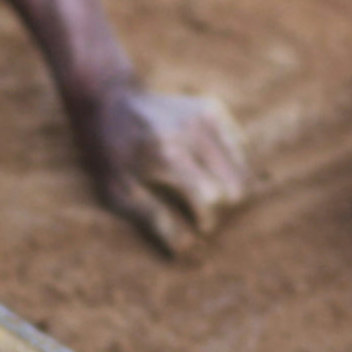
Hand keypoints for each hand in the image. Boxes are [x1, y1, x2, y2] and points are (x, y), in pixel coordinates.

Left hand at [72, 83, 251, 256]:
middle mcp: (190, 132)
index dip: (207, 220)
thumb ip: (153, 219)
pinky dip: (231, 164)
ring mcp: (204, 117)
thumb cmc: (109, 156)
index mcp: (167, 154)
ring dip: (230, 187)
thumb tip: (186, 248)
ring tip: (207, 191)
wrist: (107, 102)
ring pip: (243, 169)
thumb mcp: (117, 192)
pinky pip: (241, 148)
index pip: (210, 200)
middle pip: (234, 187)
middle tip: (202, 209)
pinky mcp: (212, 109)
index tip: (198, 226)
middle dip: (222, 206)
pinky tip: (210, 167)